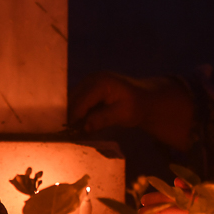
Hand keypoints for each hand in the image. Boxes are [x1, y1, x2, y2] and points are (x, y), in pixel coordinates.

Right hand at [69, 73, 194, 149]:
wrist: (144, 98)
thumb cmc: (136, 107)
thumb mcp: (122, 115)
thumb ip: (103, 119)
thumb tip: (84, 128)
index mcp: (101, 83)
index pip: (81, 102)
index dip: (74, 119)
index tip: (70, 134)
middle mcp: (92, 78)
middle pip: (73, 100)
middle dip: (70, 117)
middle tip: (70, 135)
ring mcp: (88, 81)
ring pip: (72, 100)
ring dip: (72, 115)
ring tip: (73, 131)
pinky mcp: (87, 86)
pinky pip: (77, 100)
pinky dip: (77, 112)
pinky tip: (79, 124)